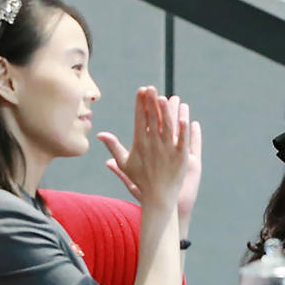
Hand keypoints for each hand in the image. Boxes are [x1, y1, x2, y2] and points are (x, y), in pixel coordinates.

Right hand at [97, 86, 189, 210]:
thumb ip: (113, 147)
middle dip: (151, 102)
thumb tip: (100, 134)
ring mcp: (168, 150)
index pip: (140, 119)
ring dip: (166, 111)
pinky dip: (183, 130)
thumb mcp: (125, 164)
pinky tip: (185, 118)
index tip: (141, 90)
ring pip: (167, 126)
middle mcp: (153, 144)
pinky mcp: (181, 156)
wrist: (158, 197)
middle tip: (151, 88)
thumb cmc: (141, 180)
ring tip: (165, 97)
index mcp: (140, 143)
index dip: (141, 103)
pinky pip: (183, 140)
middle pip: (153, 119)